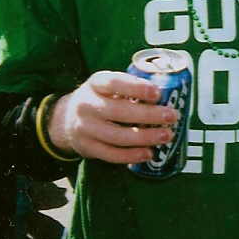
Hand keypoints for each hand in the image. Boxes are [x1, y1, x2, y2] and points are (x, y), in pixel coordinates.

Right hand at [47, 71, 179, 163]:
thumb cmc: (99, 100)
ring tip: (167, 136)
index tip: (158, 93)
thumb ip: (130, 90)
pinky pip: (112, 154)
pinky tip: (149, 153)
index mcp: (95, 84)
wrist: (66, 120)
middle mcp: (87, 105)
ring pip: (118, 136)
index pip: (115, 83)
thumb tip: (166, 97)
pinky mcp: (87, 148)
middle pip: (119, 112)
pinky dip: (132, 155)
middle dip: (149, 115)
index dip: (137, 88)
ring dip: (145, 137)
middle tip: (172, 117)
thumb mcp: (108, 88)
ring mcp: (85, 128)